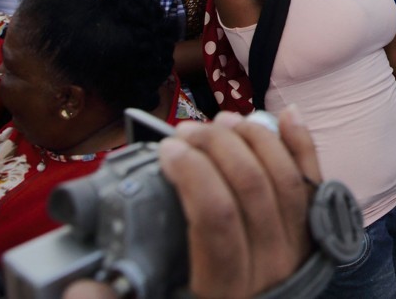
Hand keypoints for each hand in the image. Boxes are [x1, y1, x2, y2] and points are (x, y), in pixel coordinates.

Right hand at [63, 108, 321, 298]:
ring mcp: (298, 249)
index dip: (193, 175)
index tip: (167, 150)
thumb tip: (79, 289)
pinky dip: (301, 144)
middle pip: (252, 188)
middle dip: (217, 147)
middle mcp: (269, 267)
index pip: (216, 218)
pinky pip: (315, 182)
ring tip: (221, 122)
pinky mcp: (316, 235)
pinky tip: (285, 115)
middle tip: (187, 131)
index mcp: (225, 290)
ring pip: (284, 179)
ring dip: (254, 140)